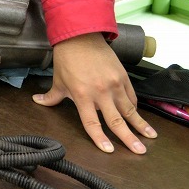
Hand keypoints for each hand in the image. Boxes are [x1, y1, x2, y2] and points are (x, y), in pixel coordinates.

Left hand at [35, 33, 157, 153]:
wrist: (80, 36)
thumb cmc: (67, 59)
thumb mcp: (58, 80)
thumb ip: (51, 96)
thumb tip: (38, 102)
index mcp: (82, 95)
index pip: (92, 122)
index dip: (100, 138)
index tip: (109, 150)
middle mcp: (100, 92)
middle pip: (116, 120)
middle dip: (129, 138)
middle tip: (140, 151)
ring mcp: (114, 84)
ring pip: (129, 109)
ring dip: (141, 124)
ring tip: (151, 137)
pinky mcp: (123, 77)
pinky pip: (131, 96)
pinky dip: (135, 107)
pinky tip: (140, 116)